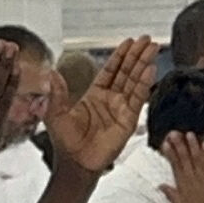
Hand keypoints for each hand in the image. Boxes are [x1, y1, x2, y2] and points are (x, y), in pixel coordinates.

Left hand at [47, 35, 155, 175]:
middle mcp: (110, 99)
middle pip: (126, 72)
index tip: (129, 42)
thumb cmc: (66, 143)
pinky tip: (150, 69)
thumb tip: (51, 73)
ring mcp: (121, 108)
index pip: (110, 70)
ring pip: (135, 81)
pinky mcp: (129, 119)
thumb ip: (56, 93)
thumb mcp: (56, 114)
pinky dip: (144, 83)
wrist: (76, 164)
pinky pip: (138, 98)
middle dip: (137, 55)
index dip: (120, 56)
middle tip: (147, 39)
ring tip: (152, 48)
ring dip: (144, 64)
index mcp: (94, 95)